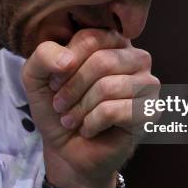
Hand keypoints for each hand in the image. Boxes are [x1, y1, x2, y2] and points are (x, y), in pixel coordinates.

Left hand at [21, 29, 159, 187]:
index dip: (65, 62)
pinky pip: (115, 110)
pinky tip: (89, 128)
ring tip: (72, 119)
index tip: (53, 83)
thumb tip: (67, 60)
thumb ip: (43, 56)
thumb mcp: (37, 77)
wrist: (67, 149)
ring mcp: (148, 84)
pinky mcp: (150, 111)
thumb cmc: (58, 107)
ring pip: (109, 87)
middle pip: (102, 61)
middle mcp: (135, 57)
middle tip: (60, 105)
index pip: (90, 38)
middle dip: (73, 88)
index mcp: (111, 40)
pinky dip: (92, 123)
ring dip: (80, 108)